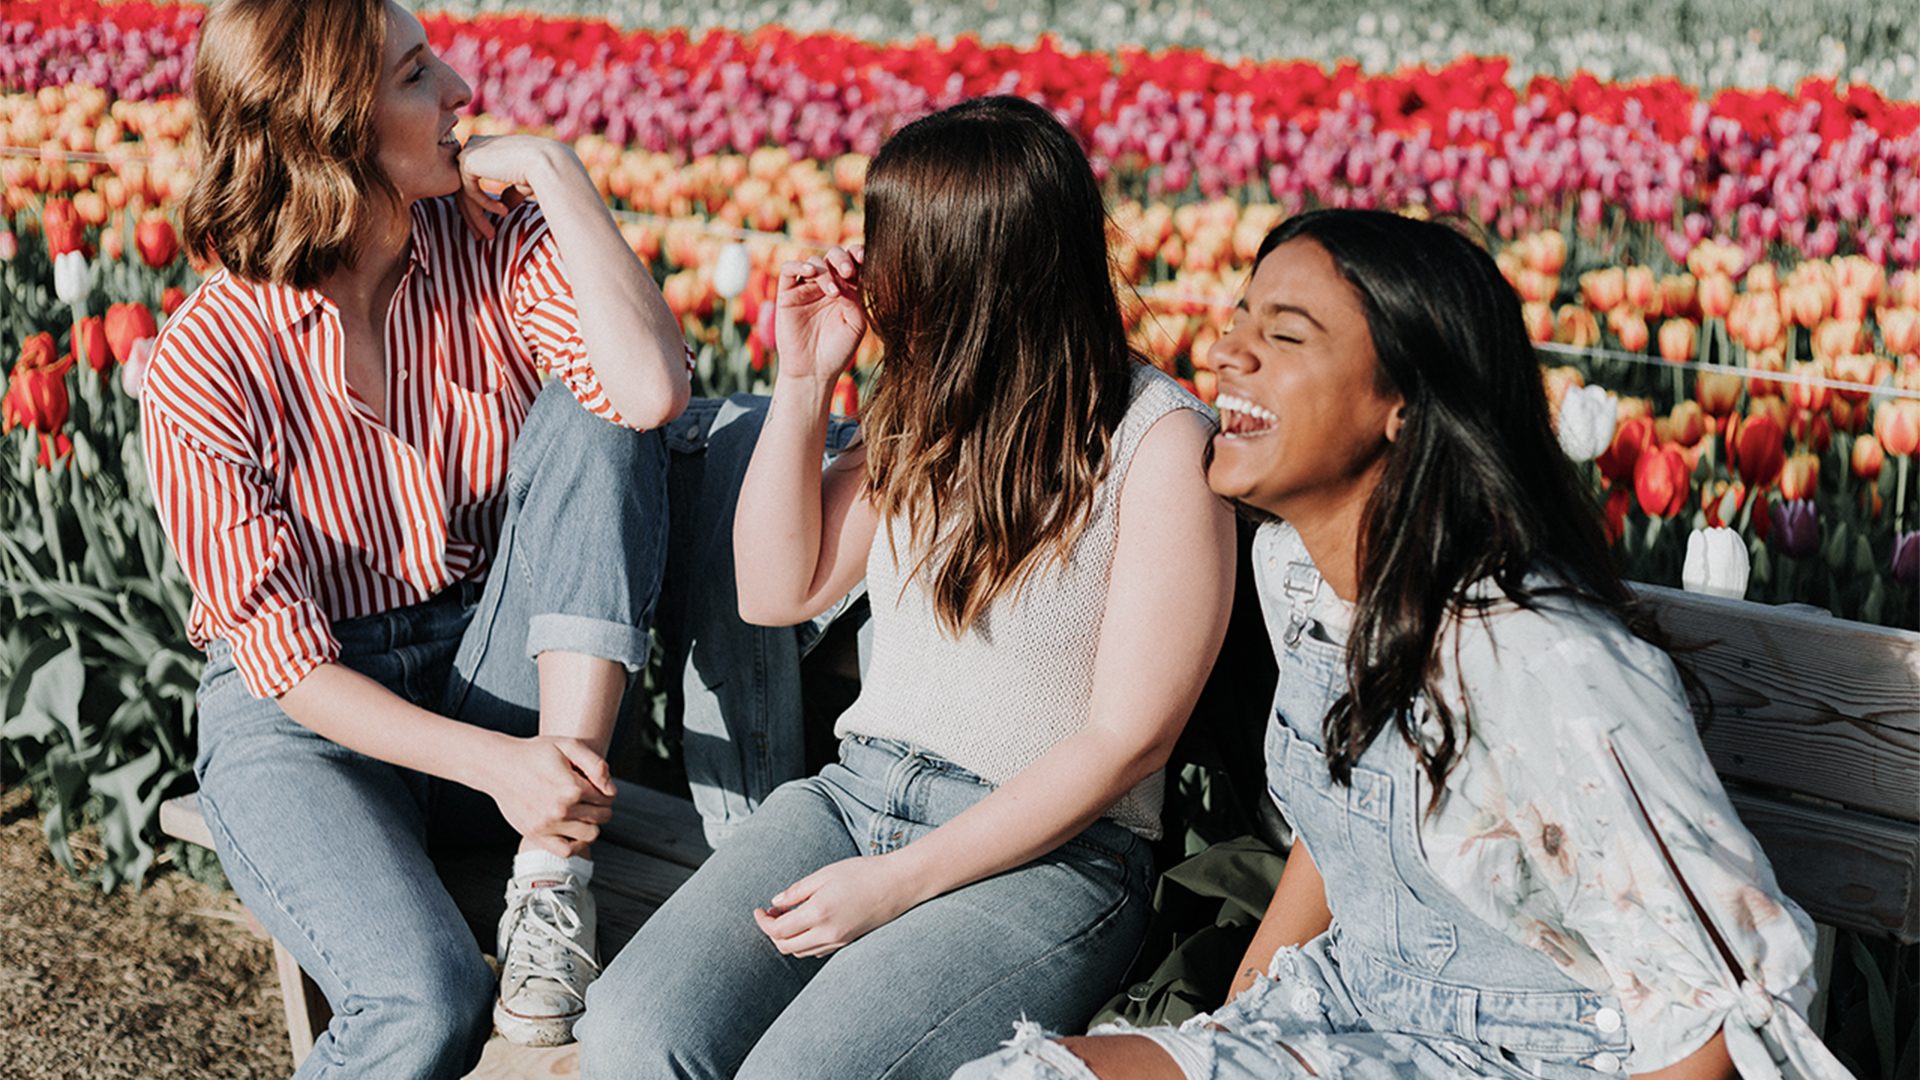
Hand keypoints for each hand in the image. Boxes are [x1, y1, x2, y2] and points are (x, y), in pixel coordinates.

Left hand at [453, 134, 570, 239]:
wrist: (545, 162)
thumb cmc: (540, 171)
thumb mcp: (521, 184)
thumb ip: (509, 193)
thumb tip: (504, 206)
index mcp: (486, 147)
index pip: (472, 179)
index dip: (477, 205)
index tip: (486, 225)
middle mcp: (474, 145)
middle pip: (464, 187)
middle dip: (472, 215)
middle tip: (478, 237)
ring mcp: (469, 151)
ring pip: (464, 192)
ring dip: (477, 217)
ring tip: (490, 235)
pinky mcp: (467, 160)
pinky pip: (470, 191)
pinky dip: (486, 205)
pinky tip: (504, 212)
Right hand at [485, 734, 615, 857]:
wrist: (500, 766)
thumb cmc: (535, 753)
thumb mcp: (568, 745)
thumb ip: (595, 765)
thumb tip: (611, 790)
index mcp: (572, 787)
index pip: (607, 797)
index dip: (606, 791)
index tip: (596, 786)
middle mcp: (561, 809)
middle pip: (602, 816)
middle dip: (602, 807)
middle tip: (591, 799)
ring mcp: (548, 825)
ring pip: (590, 835)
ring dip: (592, 824)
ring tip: (583, 813)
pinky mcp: (536, 835)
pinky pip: (567, 851)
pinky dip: (577, 845)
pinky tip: (575, 832)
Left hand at [751, 852, 923, 957]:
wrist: (899, 884)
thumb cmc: (864, 873)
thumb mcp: (825, 874)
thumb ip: (798, 890)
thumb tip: (776, 902)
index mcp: (819, 913)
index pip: (778, 930)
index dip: (763, 922)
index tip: (759, 910)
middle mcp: (827, 933)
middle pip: (786, 947)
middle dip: (772, 933)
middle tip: (769, 914)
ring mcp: (839, 941)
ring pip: (801, 952)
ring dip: (788, 939)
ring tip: (786, 916)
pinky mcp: (848, 943)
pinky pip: (817, 950)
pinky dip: (804, 942)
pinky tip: (806, 923)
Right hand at [774, 245, 866, 383]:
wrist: (814, 371)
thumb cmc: (839, 349)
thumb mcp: (856, 323)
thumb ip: (855, 298)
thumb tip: (846, 277)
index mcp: (847, 288)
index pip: (853, 261)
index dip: (858, 254)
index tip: (867, 259)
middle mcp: (827, 284)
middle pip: (834, 255)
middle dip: (843, 259)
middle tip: (849, 273)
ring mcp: (806, 288)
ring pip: (815, 261)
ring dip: (826, 271)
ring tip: (833, 292)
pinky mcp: (787, 294)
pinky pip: (789, 269)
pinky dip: (799, 265)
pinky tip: (811, 274)